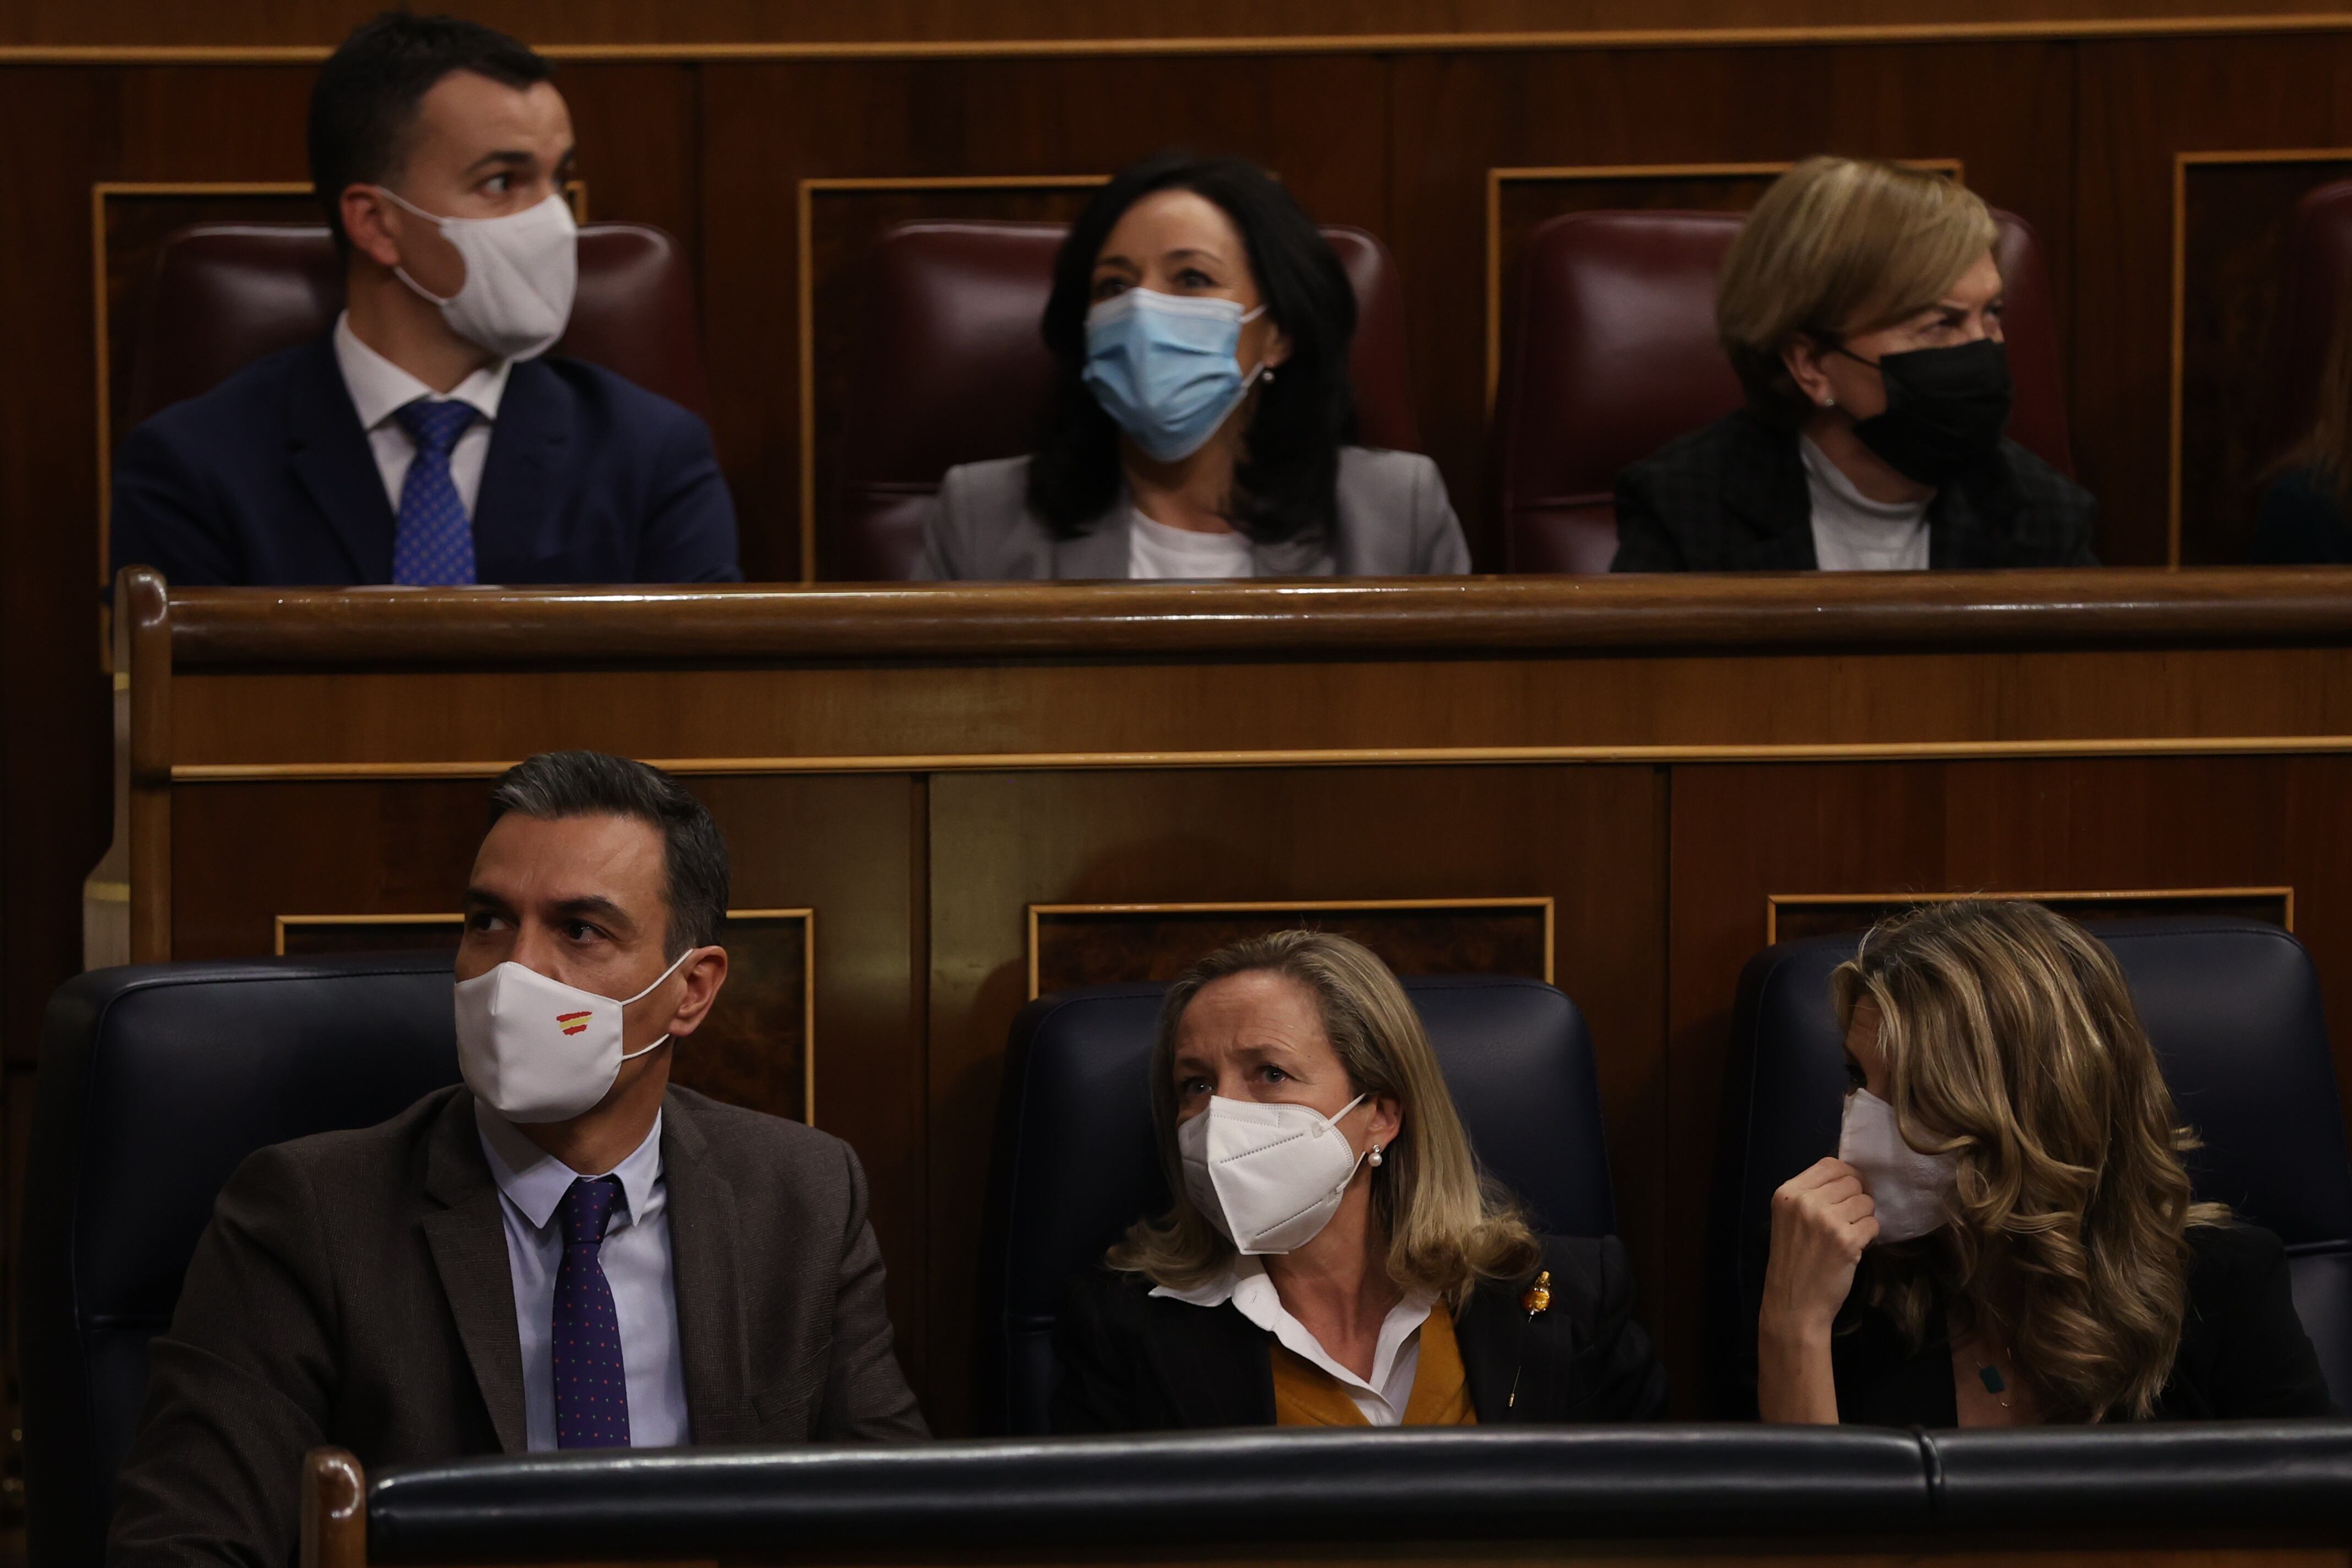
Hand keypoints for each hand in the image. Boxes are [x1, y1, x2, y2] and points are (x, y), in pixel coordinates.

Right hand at [1760, 1157, 1876, 1341]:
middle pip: (1852, 1181)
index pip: (1830, 1164)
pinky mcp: (1846, 1241)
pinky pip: (1873, 1224)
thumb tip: (1853, 1177)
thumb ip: (1812, 1195)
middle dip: (1856, 1200)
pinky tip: (1854, 1249)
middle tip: (1847, 1221)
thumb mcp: (1789, 1218)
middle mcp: (1805, 1202)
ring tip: (1849, 1236)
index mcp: (1787, 1193)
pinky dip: (1869, 1237)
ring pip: (1866, 1202)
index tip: (1848, 1194)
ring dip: (1863, 1219)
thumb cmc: (1792, 1261)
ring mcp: (1826, 1221)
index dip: (1846, 1176)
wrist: (1793, 1304)